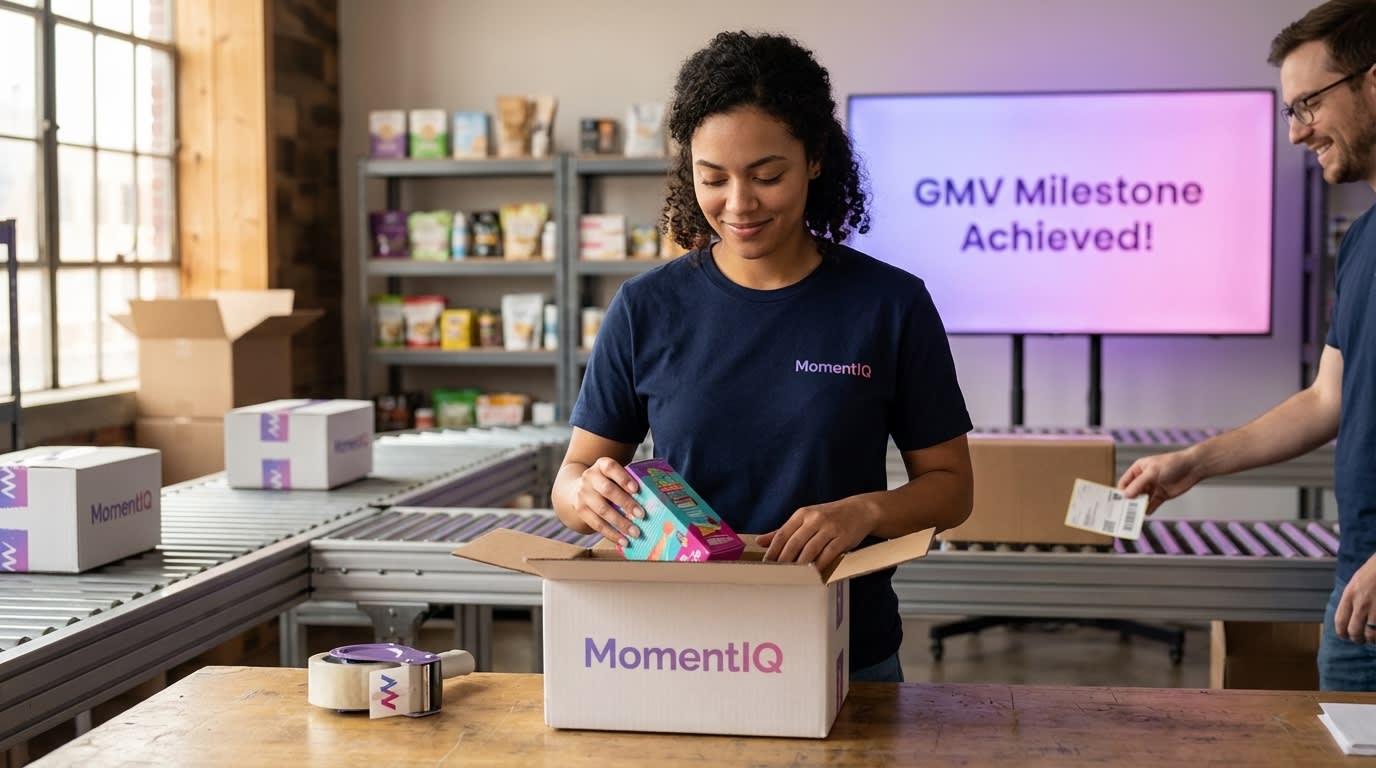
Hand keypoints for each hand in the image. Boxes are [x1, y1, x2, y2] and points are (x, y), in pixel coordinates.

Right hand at [571, 457, 644, 546]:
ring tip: (635, 532)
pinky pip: (596, 524)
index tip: (636, 489)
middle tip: (642, 515)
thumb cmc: (607, 482)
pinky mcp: (581, 511)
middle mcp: (590, 477)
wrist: (578, 488)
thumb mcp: (614, 475)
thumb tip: (654, 498)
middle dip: (626, 503)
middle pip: (607, 490)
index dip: (623, 478)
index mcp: (601, 465)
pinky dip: (611, 534)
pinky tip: (623, 540)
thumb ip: (629, 482)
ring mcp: (583, 494)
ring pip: (602, 509)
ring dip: (620, 523)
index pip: (611, 468)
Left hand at [756, 498, 875, 570]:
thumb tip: (760, 542)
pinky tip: (814, 574)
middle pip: (794, 543)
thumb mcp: (806, 519)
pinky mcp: (843, 537)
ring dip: (800, 565)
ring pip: (810, 550)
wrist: (860, 510)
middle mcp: (814, 519)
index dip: (772, 551)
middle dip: (784, 561)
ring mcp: (829, 528)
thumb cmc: (829, 517)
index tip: (765, 566)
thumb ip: (784, 531)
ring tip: (792, 577)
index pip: (782, 534)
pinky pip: (828, 554)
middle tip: (776, 576)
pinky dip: (820, 565)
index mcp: (802, 514)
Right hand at [1116, 449, 1200, 514]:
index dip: (1121, 491)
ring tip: (1134, 514)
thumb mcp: (1152, 472)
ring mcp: (1152, 488)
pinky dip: (1149, 509)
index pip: (1125, 482)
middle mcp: (1143, 480)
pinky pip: (1152, 504)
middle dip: (1129, 500)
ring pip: (1142, 499)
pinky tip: (1147, 513)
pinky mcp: (1161, 496)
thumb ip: (1138, 484)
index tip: (1118, 501)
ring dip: (1139, 506)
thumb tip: (1126, 495)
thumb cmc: (1171, 464)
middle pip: (1132, 492)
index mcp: (1138, 470)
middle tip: (1124, 510)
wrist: (1192, 468)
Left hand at [1335, 555, 1375, 642]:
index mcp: (1350, 595)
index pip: (1340, 621)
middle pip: (1354, 631)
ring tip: (1374, 639)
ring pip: (1371, 635)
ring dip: (1372, 640)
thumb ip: (1352, 598)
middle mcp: (1361, 603)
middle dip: (1357, 639)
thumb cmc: (1375, 570)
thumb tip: (1349, 615)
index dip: (1342, 633)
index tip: (1345, 636)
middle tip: (1361, 640)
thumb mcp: (1356, 582)